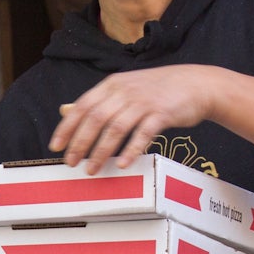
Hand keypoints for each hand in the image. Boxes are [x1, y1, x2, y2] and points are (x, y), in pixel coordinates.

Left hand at [51, 65, 233, 173]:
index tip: (56, 146)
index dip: (67, 127)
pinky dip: (131, 150)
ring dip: (101, 151)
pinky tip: (122, 164)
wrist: (196, 84)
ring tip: (92, 169)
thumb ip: (99, 100)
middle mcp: (125, 91)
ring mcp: (144, 102)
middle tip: (71, 163)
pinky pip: (143, 134)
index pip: (82, 106)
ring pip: (115, 128)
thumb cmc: (157, 90)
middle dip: (80, 143)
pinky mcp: (162, 113)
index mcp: (112, 85)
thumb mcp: (125, 87)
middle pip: (95, 119)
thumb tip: (67, 111)